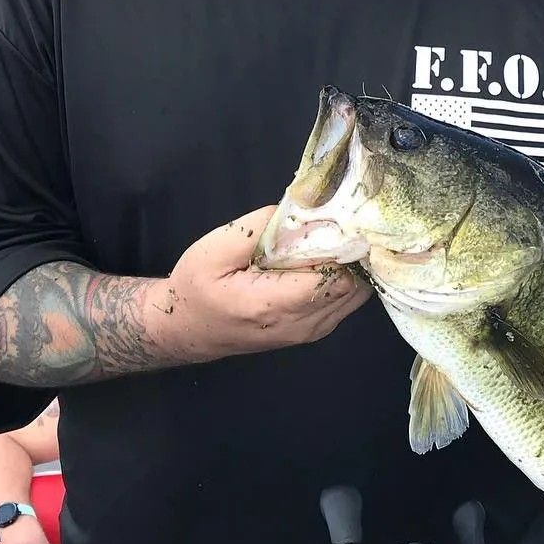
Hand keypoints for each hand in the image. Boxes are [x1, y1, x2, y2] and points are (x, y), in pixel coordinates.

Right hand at [148, 207, 371, 364]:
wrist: (188, 329)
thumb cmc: (196, 288)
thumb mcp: (213, 249)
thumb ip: (258, 229)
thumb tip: (302, 211)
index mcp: (272, 304)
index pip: (335, 278)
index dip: (342, 246)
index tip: (336, 220)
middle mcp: (299, 325)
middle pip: (352, 285)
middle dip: (350, 252)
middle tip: (337, 225)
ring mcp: (311, 332)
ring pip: (355, 295)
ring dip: (350, 266)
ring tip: (330, 240)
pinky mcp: (314, 331)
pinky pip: (346, 302)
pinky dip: (345, 279)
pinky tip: (325, 259)